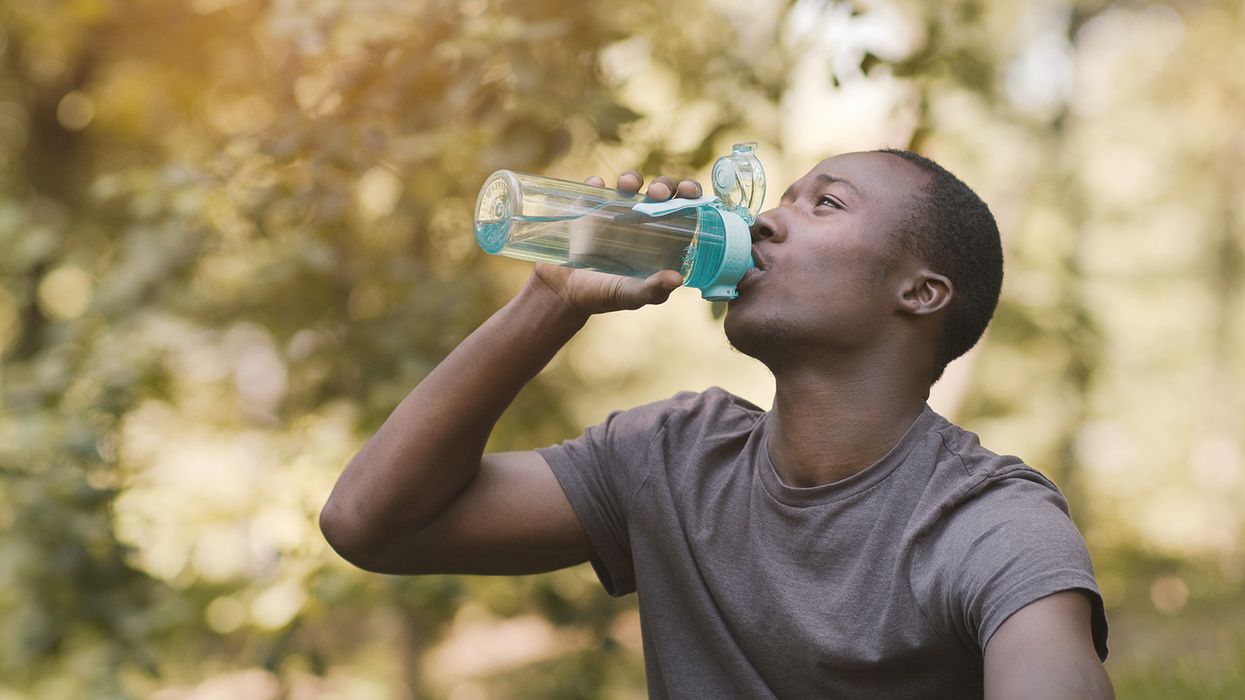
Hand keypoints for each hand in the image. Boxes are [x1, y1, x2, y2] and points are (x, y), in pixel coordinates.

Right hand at [527, 170, 703, 314]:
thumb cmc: (605, 295)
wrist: (564, 292)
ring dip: (631, 179)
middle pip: (660, 190)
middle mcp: (641, 219)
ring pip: (629, 183)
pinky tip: (597, 187)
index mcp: (662, 237)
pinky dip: (595, 185)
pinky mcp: (588, 207)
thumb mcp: (631, 296)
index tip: (689, 192)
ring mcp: (614, 210)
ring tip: (627, 187)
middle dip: (664, 185)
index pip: (683, 208)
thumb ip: (653, 290)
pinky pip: (594, 188)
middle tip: (657, 193)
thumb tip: (676, 279)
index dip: (690, 194)